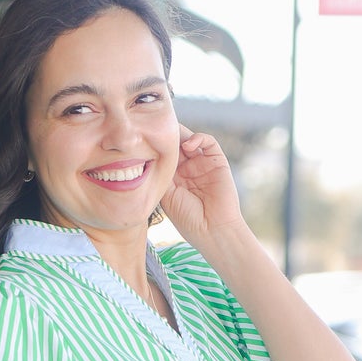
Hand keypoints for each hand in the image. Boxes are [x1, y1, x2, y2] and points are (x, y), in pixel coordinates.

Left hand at [159, 123, 246, 246]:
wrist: (213, 230)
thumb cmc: (188, 219)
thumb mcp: (166, 196)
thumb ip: (161, 174)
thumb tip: (151, 152)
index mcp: (174, 178)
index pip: (164, 155)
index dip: (156, 146)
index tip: (144, 138)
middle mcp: (188, 169)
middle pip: (176, 144)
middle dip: (167, 136)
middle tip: (157, 130)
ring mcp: (202, 164)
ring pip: (190, 139)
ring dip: (180, 135)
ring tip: (171, 139)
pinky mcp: (217, 161)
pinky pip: (208, 142)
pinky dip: (198, 138)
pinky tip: (188, 145)